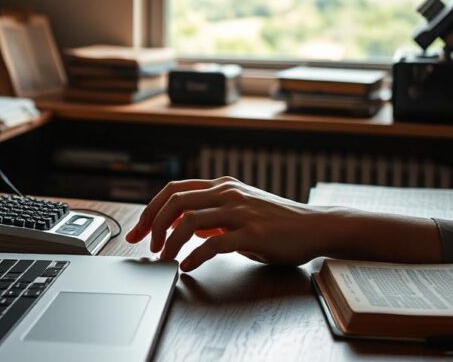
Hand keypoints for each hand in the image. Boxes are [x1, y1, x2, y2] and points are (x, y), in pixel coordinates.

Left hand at [125, 177, 335, 270]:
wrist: (314, 227)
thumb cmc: (277, 223)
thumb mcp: (240, 211)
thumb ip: (213, 216)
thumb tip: (186, 227)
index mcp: (221, 186)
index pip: (173, 190)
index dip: (150, 210)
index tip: (137, 231)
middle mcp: (228, 193)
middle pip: (175, 201)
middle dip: (152, 224)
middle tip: (145, 246)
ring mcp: (240, 212)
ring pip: (190, 221)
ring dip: (169, 243)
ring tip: (164, 259)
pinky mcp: (252, 233)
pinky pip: (214, 244)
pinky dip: (194, 257)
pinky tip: (187, 267)